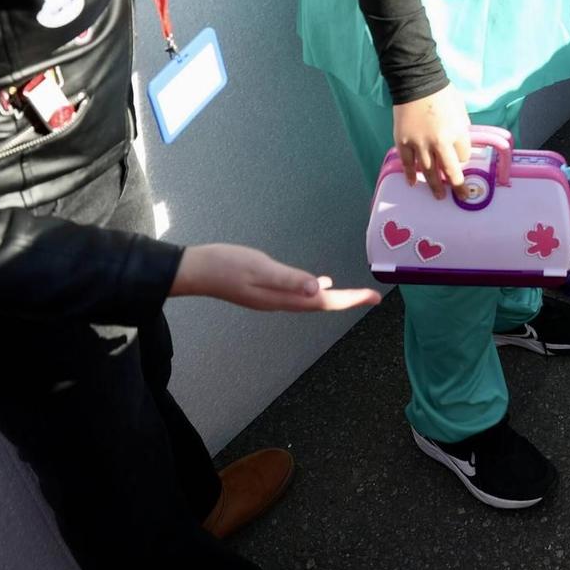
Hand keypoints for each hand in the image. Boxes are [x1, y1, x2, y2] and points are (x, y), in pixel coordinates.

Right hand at [170, 244, 380, 311]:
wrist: (196, 270)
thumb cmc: (226, 265)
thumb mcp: (260, 268)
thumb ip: (289, 279)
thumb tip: (318, 288)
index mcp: (282, 298)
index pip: (324, 302)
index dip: (351, 300)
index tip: (374, 298)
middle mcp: (280, 302)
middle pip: (321, 304)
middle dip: (348, 300)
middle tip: (372, 297)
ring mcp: (272, 298)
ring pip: (311, 301)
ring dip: (333, 297)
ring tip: (353, 294)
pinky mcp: (265, 290)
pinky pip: (298, 294)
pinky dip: (314, 289)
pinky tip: (318, 283)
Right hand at [392, 85, 472, 199]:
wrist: (417, 82)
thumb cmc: (442, 94)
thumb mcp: (460, 111)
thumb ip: (461, 130)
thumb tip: (460, 146)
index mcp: (456, 133)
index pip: (463, 156)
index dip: (463, 159)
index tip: (459, 161)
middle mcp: (439, 142)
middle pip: (450, 171)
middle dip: (457, 186)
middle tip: (461, 195)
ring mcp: (419, 144)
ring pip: (429, 172)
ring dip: (434, 186)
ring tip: (438, 196)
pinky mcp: (403, 142)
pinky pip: (408, 163)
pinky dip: (410, 175)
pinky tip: (413, 183)